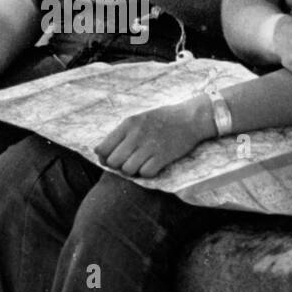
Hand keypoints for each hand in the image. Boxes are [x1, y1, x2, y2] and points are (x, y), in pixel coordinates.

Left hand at [95, 97, 212, 177]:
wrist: (190, 118)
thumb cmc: (163, 119)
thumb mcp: (139, 119)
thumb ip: (122, 133)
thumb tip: (101, 153)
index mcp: (128, 124)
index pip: (103, 148)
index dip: (104, 157)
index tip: (111, 159)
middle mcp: (136, 135)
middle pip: (113, 161)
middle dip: (118, 166)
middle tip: (127, 163)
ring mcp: (150, 146)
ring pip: (128, 170)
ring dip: (133, 170)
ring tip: (141, 163)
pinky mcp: (163, 156)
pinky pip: (146, 173)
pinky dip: (147, 172)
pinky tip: (152, 165)